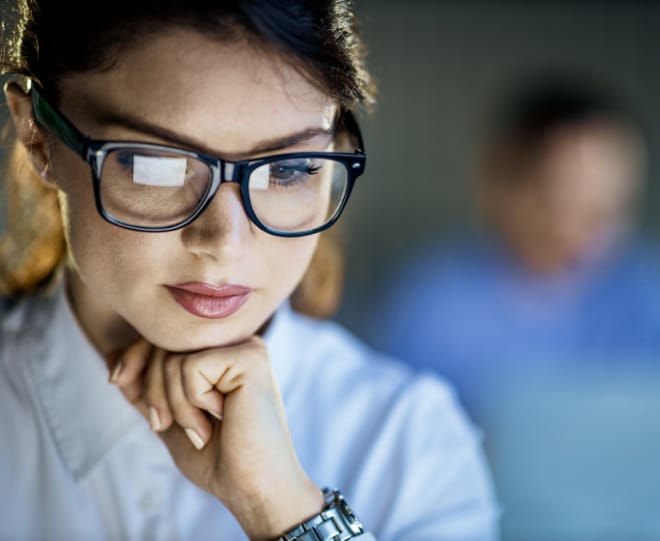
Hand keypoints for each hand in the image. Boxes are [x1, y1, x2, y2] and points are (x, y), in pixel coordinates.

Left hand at [107, 335, 323, 539]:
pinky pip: (190, 368)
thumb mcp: (168, 415)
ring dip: (176, 405)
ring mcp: (245, 345)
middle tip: (169, 425)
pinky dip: (192, 403)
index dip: (134, 360)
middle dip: (152, 391)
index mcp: (220, 348)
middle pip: (163, 343)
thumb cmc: (216, 456)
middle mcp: (235, 339)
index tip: (125, 388)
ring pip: (173, 358)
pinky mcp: (249, 358)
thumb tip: (110, 355)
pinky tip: (220, 418)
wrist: (251, 486)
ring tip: (203, 427)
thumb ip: (144, 385)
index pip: (163, 334)